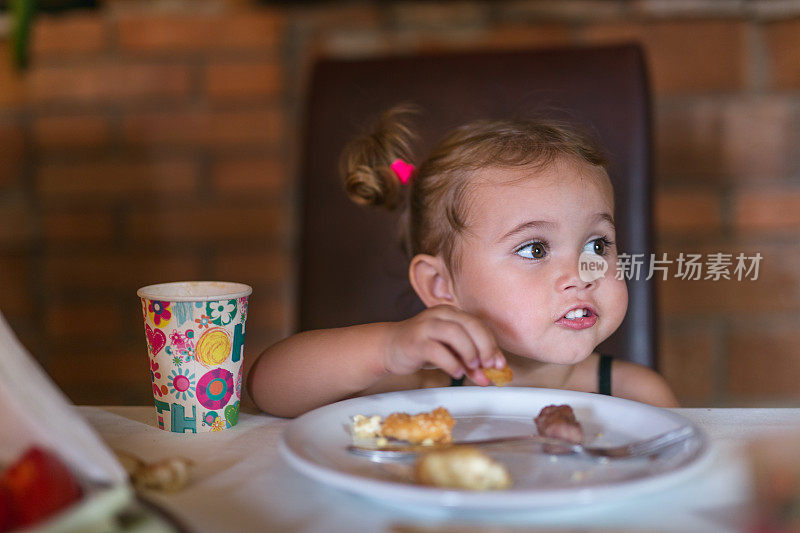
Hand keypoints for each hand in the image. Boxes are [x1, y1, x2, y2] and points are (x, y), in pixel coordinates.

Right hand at [384, 305, 505, 385]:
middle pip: (471, 325)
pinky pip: (437, 350)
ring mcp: (426, 326)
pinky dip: (451, 363)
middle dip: (485, 347)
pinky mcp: (415, 341)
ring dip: (469, 352)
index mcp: (451, 313)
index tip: (500, 363)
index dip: (492, 344)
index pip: (478, 324)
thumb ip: (469, 363)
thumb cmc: (423, 348)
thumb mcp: (450, 353)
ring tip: (472, 367)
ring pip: (455, 333)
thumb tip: (489, 378)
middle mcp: (440, 315)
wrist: (390, 347)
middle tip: (490, 366)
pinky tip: (456, 372)